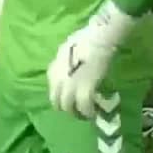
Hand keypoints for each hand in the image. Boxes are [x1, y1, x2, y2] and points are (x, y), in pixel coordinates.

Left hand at [47, 0, 138, 117]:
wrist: (101, 37)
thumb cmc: (89, 37)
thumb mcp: (70, 47)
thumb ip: (67, 59)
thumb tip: (72, 67)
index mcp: (55, 65)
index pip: (52, 84)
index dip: (59, 92)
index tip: (67, 95)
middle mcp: (59, 77)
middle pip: (56, 99)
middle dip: (64, 107)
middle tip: (74, 110)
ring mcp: (70, 84)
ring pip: (67, 106)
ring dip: (75, 113)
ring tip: (84, 115)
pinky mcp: (84, 89)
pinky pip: (84, 106)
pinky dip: (88, 112)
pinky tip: (93, 114)